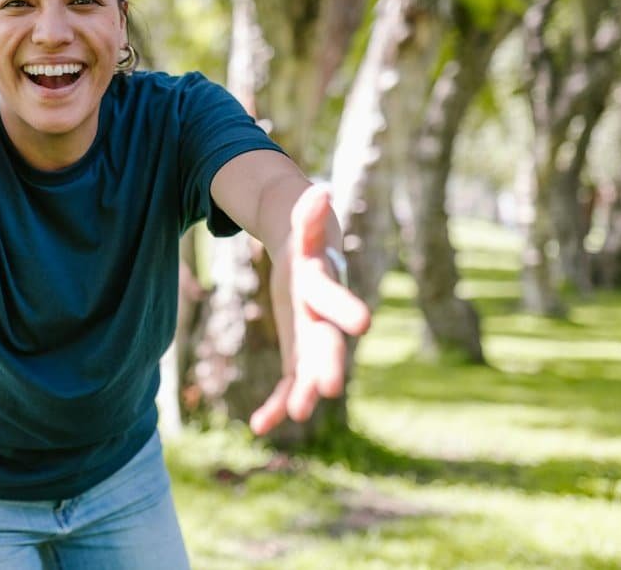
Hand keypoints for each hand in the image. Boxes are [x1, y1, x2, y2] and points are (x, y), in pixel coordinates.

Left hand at [249, 184, 370, 434]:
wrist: (310, 255)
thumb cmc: (307, 242)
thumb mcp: (304, 228)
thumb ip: (307, 215)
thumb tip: (316, 192)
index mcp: (322, 284)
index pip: (332, 296)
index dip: (343, 308)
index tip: (362, 325)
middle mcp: (322, 316)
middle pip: (327, 341)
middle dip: (327, 365)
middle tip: (328, 390)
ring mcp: (311, 338)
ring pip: (306, 370)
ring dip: (299, 393)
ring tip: (293, 416)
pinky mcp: (297, 352)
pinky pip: (286, 382)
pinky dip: (273, 404)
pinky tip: (258, 428)